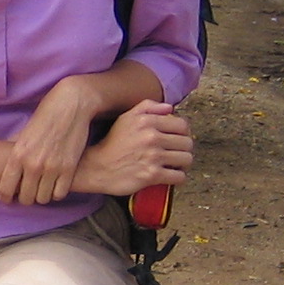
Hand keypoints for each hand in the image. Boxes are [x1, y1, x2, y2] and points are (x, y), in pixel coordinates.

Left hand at [0, 76, 100, 205]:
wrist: (71, 104)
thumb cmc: (45, 115)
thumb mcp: (24, 132)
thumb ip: (16, 150)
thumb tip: (6, 164)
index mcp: (18, 154)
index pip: (6, 188)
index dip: (5, 197)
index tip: (7, 198)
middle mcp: (33, 164)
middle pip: (26, 198)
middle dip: (25, 198)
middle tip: (28, 193)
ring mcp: (52, 168)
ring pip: (43, 199)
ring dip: (42, 196)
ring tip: (42, 189)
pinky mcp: (69, 168)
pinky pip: (60, 193)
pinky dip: (57, 192)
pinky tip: (55, 185)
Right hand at [72, 100, 193, 195]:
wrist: (95, 168)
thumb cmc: (111, 144)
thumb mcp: (125, 118)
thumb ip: (147, 107)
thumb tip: (169, 107)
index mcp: (147, 121)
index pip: (182, 125)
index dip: (182, 133)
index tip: (176, 139)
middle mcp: (152, 137)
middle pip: (187, 143)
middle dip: (183, 149)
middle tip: (175, 153)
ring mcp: (153, 156)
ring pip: (186, 159)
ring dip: (182, 164)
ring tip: (173, 164)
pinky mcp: (152, 175)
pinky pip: (179, 176)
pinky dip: (177, 177)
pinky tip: (169, 176)